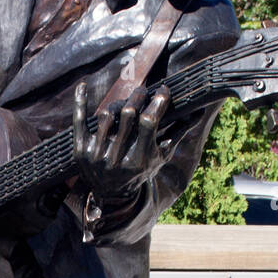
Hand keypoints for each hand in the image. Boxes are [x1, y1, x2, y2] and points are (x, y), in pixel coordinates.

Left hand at [71, 81, 171, 199]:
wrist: (112, 194)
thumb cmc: (142, 171)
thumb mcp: (161, 157)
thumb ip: (178, 134)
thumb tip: (197, 112)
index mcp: (139, 160)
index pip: (149, 122)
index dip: (157, 102)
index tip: (163, 90)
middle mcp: (116, 158)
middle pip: (128, 114)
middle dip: (138, 96)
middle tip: (142, 90)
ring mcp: (96, 154)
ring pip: (107, 115)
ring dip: (117, 102)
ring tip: (125, 101)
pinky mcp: (80, 150)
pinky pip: (79, 121)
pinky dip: (81, 101)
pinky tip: (83, 84)